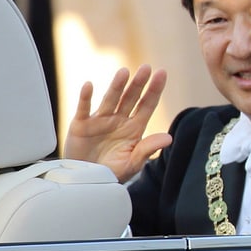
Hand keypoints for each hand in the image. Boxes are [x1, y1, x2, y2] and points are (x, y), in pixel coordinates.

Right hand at [63, 65, 172, 182]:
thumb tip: (169, 137)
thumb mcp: (133, 163)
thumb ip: (148, 149)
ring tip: (124, 72)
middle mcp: (119, 120)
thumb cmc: (112, 173)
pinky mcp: (81, 125)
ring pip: (110, 99)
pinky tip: (89, 85)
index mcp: (134, 128)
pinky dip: (86, 97)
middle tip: (146, 68)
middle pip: (130, 98)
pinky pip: (84, 108)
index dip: (154, 90)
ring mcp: (100, 120)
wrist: (87, 181)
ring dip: (117, 86)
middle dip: (138, 83)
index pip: (147, 105)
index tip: (162, 73)